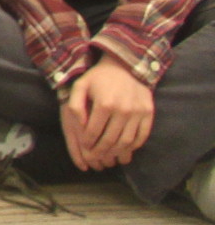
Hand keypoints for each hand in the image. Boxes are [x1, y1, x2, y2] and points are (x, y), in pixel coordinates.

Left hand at [62, 56, 154, 170]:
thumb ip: (75, 106)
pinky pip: (142, 136)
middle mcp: (123, 110)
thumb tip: (80, 126)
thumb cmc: (99, 77)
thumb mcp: (80, 86)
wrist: (126, 66)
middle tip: (95, 158)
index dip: (87, 143)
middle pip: (110, 140)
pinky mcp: (148, 113)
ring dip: (117, 153)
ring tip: (109, 157)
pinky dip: (133, 147)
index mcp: (104, 104)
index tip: (84, 148)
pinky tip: (124, 150)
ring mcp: (138, 113)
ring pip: (126, 142)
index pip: (94, 132)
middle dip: (100, 152)